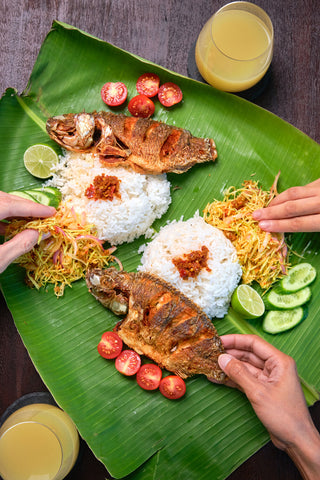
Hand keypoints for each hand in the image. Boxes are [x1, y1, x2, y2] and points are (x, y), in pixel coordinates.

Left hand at [0, 191, 55, 272]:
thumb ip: (21, 244)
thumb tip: (42, 233)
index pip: (9, 204)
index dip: (32, 208)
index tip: (50, 212)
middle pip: (4, 199)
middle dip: (26, 205)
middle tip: (45, 214)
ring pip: (0, 203)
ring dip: (16, 210)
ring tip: (34, 220)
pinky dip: (5, 216)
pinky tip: (14, 226)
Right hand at [217, 334, 319, 478]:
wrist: (296, 440)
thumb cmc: (285, 416)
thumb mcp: (258, 393)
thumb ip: (239, 374)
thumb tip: (222, 359)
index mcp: (279, 361)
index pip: (254, 343)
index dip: (235, 340)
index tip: (218, 341)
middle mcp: (274, 367)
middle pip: (249, 354)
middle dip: (230, 353)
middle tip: (211, 353)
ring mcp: (268, 379)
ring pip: (245, 367)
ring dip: (229, 367)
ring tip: (211, 364)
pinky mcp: (262, 390)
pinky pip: (245, 379)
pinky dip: (232, 379)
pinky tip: (217, 378)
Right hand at [252, 179, 319, 231]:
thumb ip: (311, 226)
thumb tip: (286, 225)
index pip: (298, 223)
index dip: (279, 225)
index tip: (262, 226)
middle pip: (292, 208)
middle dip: (271, 212)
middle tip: (255, 215)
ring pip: (294, 193)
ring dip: (277, 201)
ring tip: (265, 207)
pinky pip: (303, 186)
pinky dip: (289, 193)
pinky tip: (281, 198)